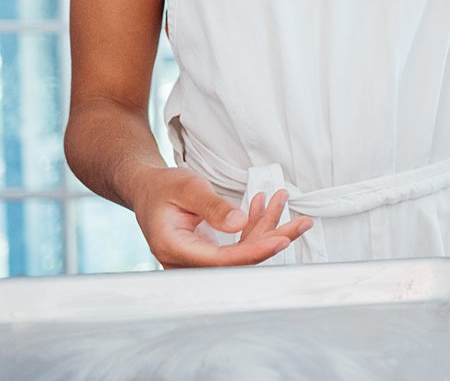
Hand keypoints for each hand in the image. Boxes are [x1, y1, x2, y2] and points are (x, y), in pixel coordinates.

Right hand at [129, 165, 312, 267]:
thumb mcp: (187, 188)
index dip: (253, 252)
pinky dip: (255, 225)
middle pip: (237, 260)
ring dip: (267, 227)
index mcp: (174, 249)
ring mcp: (198, 258)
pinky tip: (265, 204)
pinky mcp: (208, 252)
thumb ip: (212, 207)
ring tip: (283, 200)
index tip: (280, 241)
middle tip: (302, 223)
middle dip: (272, 239)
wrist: (147, 189)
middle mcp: (185, 261)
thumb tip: (239, 223)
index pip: (220, 260)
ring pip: (242, 251)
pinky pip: (238, 244)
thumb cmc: (162, 188)